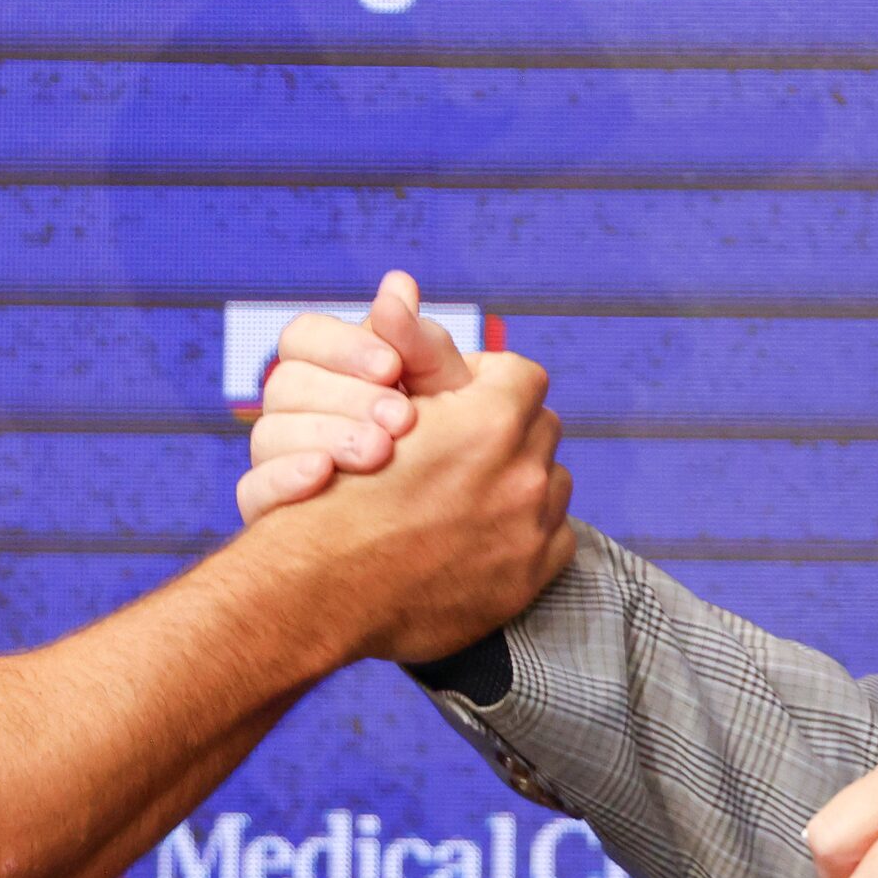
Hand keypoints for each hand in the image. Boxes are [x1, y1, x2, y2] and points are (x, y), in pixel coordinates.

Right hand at [238, 270, 475, 522]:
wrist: (452, 538)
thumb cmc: (455, 452)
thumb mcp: (448, 396)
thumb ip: (419, 344)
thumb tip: (397, 285)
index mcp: (327, 371)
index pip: (303, 337)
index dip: (344, 347)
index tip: (391, 367)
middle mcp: (293, 412)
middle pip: (286, 382)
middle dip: (347, 397)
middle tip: (403, 418)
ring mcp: (277, 462)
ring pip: (268, 433)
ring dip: (326, 435)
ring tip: (380, 453)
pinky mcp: (271, 517)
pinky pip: (251, 492)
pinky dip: (284, 480)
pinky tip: (324, 475)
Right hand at [246, 347, 574, 665]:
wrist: (325, 593)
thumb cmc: (337, 495)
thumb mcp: (364, 406)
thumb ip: (400, 344)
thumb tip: (401, 284)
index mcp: (491, 421)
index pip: (520, 375)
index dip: (486, 384)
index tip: (455, 403)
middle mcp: (525, 472)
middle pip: (540, 426)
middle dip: (507, 431)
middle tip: (461, 448)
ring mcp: (532, 528)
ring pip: (550, 481)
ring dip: (519, 479)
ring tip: (470, 492)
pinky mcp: (531, 576)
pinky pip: (553, 536)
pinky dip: (525, 531)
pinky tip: (481, 533)